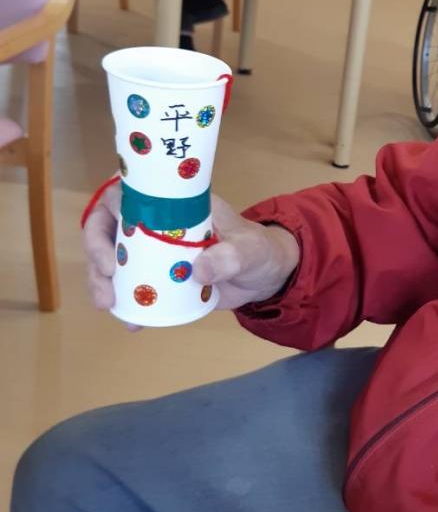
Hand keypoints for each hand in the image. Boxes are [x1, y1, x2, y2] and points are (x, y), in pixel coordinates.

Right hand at [83, 189, 299, 313]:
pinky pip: (130, 286)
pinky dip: (125, 305)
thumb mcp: (250, 251)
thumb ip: (230, 256)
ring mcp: (153, 251)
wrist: (265, 277)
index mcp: (176, 203)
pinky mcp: (157, 278)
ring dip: (101, 280)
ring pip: (112, 258)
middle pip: (109, 225)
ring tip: (108, 304)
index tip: (116, 228)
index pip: (131, 188)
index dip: (112, 202)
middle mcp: (156, 223)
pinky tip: (131, 322)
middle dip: (98, 249)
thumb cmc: (258, 251)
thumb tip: (198, 270)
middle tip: (107, 275)